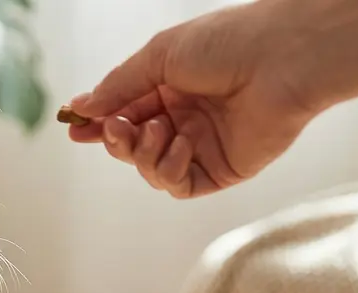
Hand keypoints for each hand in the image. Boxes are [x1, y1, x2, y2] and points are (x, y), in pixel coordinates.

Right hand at [67, 2, 320, 197]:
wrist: (283, 58)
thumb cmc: (227, 43)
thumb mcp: (159, 57)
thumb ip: (118, 86)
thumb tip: (80, 108)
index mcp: (170, 87)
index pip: (124, 113)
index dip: (98, 123)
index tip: (74, 128)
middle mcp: (185, 118)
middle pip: (132, 146)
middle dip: (116, 140)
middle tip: (114, 129)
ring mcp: (203, 146)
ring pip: (151, 169)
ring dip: (143, 154)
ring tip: (158, 129)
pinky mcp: (222, 169)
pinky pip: (179, 184)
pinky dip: (170, 169)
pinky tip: (180, 144)